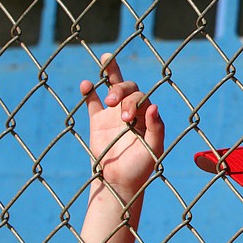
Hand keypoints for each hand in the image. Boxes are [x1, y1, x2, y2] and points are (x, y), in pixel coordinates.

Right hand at [80, 53, 164, 196]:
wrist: (119, 181)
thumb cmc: (141, 166)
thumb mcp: (154, 149)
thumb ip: (156, 128)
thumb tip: (154, 106)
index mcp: (147, 116)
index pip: (141, 98)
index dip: (134, 102)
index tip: (126, 119)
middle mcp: (132, 111)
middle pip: (128, 89)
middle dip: (121, 91)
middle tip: (113, 105)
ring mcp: (114, 114)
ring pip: (112, 87)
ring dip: (110, 75)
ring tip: (106, 62)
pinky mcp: (98, 120)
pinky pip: (92, 101)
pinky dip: (89, 91)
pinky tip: (86, 85)